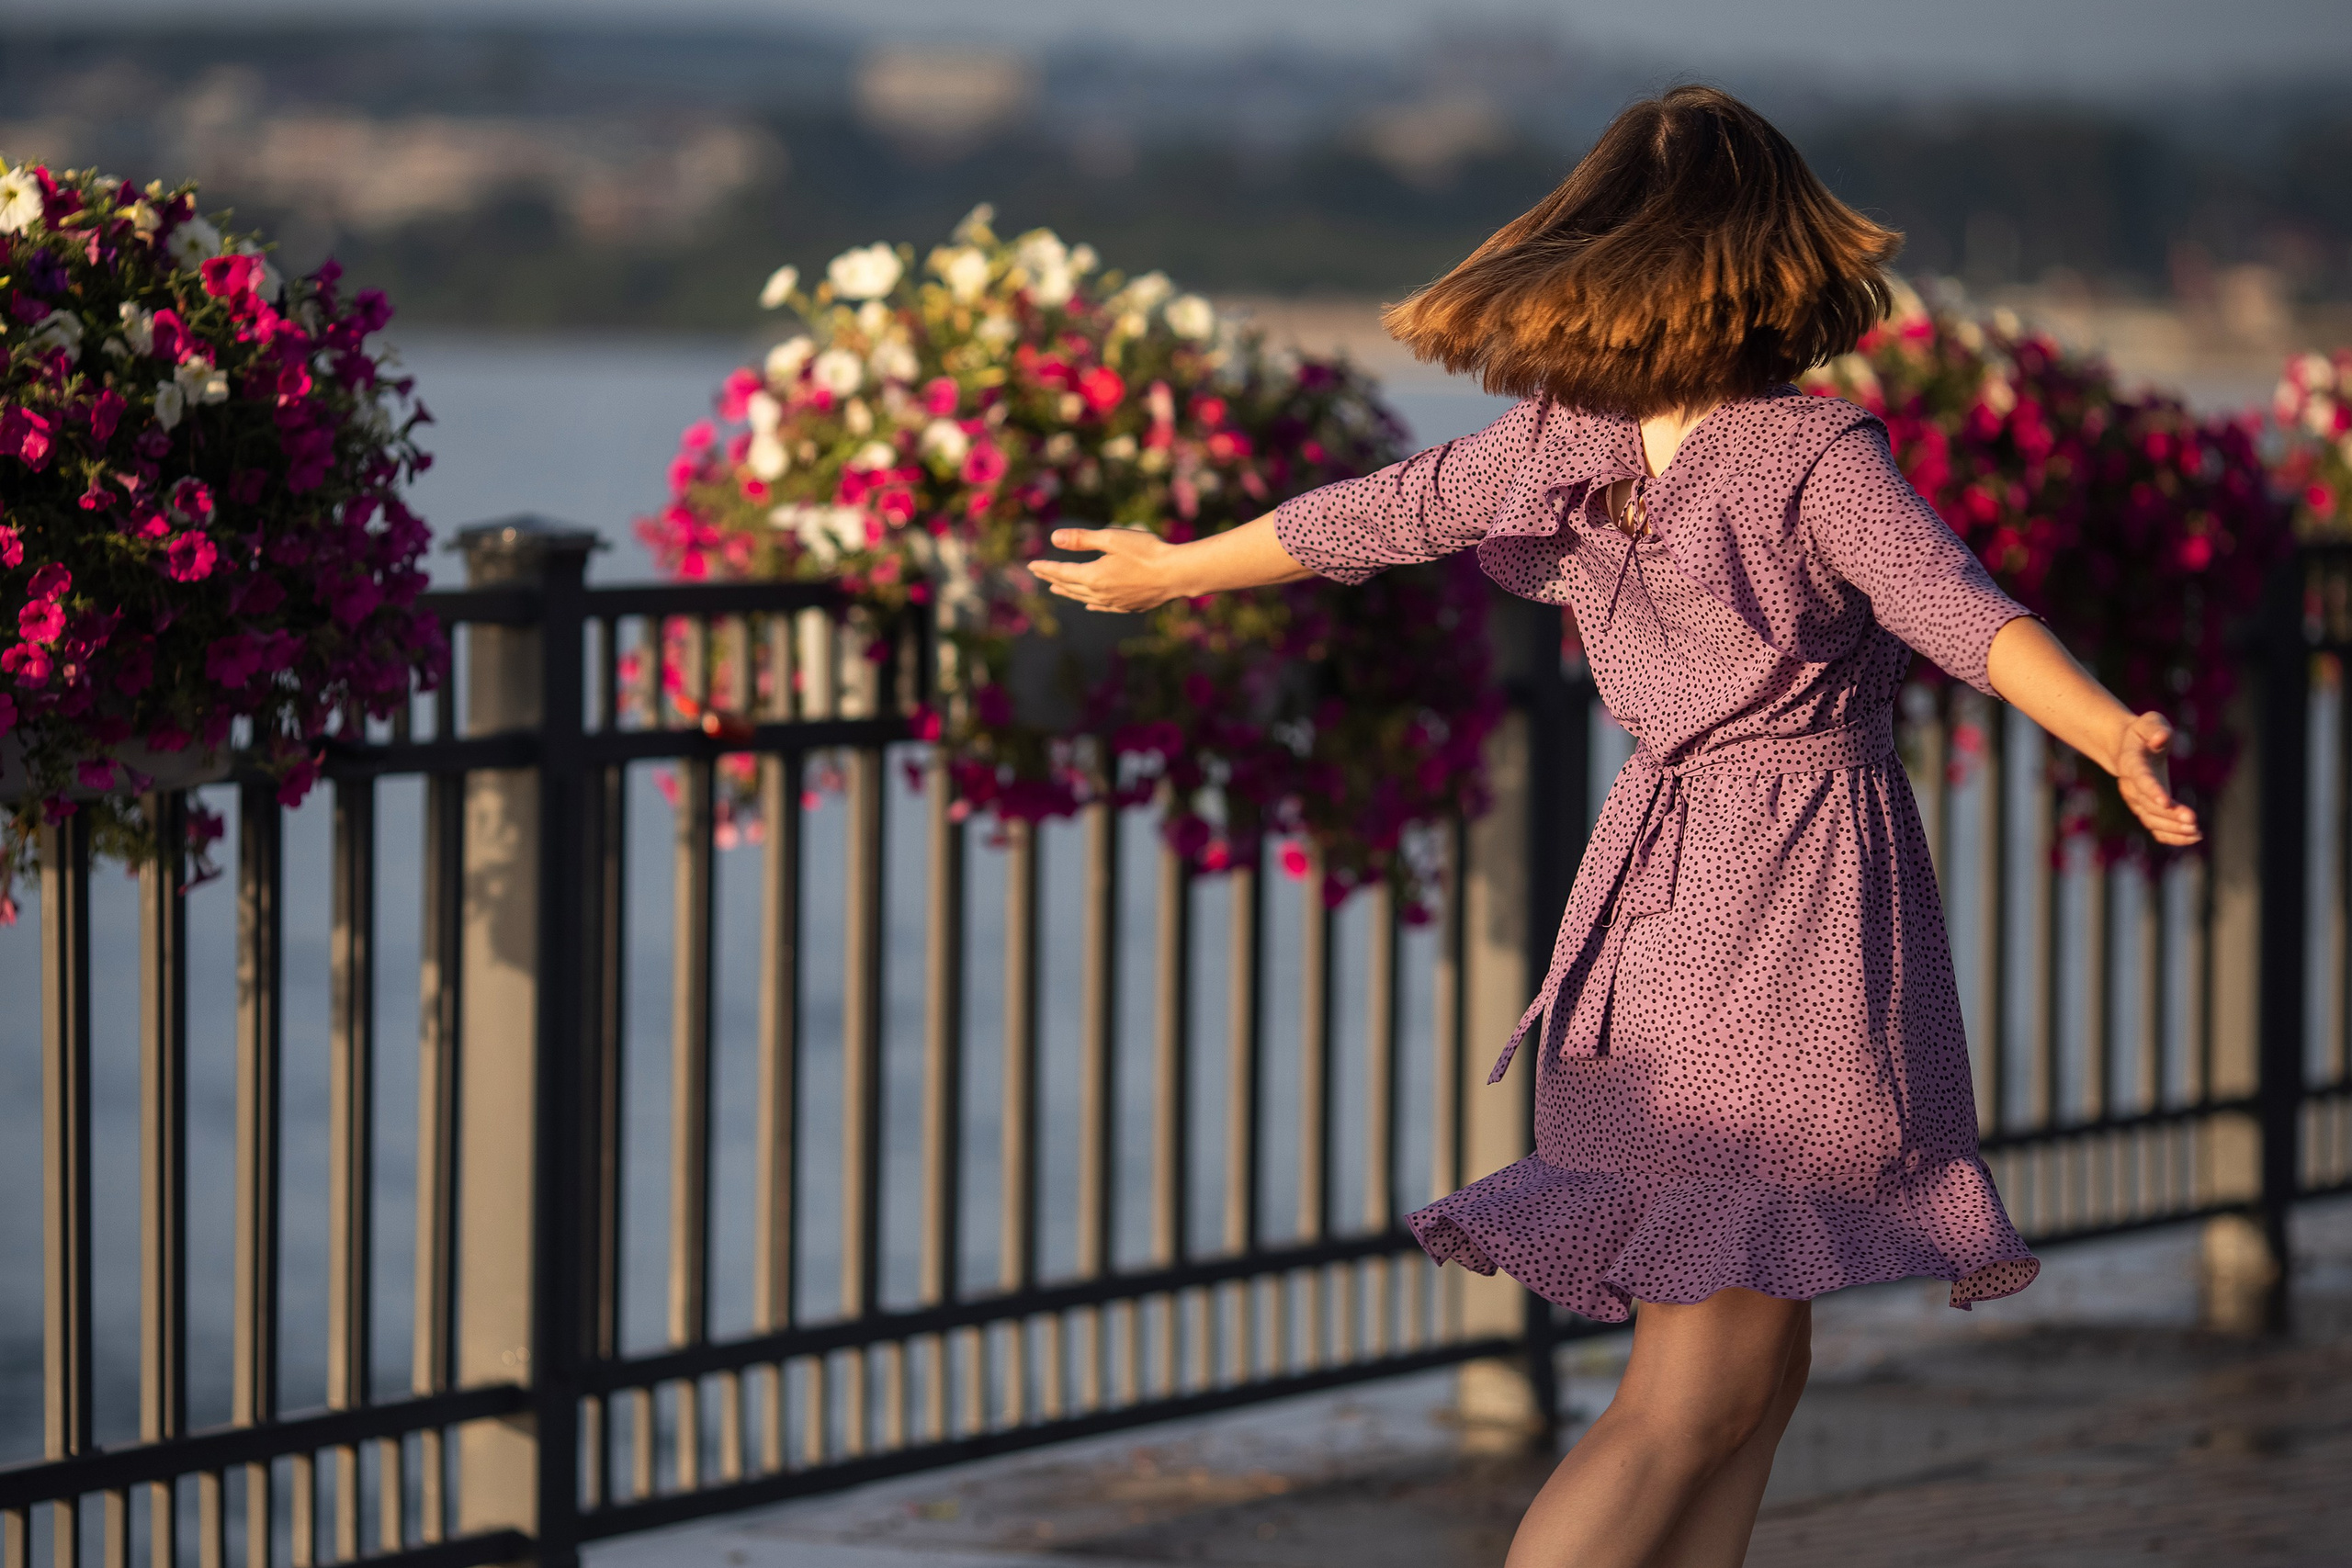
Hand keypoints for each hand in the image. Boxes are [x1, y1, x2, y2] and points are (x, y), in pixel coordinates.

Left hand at [1029, 527, 1184, 613]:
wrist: (1176, 574)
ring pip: (1083, 597)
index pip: (1062, 572)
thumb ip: (1082, 539)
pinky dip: (1090, 603)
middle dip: (1052, 579)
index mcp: (1093, 576)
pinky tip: (1088, 604)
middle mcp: (1100, 593)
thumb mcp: (1111, 538)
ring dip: (1067, 592)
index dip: (1046, 568)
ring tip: (1055, 589)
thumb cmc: (1146, 552)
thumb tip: (1054, 537)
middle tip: (1039, 574)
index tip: (1031, 565)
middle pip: (1069, 586)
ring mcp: (1114, 602)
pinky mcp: (1128, 606)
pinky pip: (1102, 606)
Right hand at [2113, 711, 2201, 847]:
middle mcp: (2130, 786)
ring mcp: (2136, 801)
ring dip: (2173, 829)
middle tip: (2193, 820)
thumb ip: (2156, 728)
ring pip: (2151, 820)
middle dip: (2169, 815)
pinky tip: (2192, 838)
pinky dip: (2172, 836)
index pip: (2140, 779)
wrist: (2128, 748)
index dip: (2152, 790)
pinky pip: (2156, 829)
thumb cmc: (2143, 733)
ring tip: (2197, 832)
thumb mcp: (2149, 722)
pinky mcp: (2146, 810)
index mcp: (2130, 764)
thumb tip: (2162, 739)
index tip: (2166, 802)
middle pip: (2147, 805)